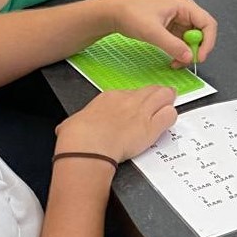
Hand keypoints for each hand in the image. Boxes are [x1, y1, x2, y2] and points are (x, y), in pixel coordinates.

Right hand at [56, 85, 177, 162]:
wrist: (88, 146)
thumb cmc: (78, 137)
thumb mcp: (72, 123)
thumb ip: (75, 124)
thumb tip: (66, 129)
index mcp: (109, 97)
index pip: (131, 93)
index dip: (136, 99)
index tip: (136, 106)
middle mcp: (128, 100)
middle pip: (150, 90)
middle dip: (157, 95)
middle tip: (161, 100)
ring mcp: (141, 112)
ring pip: (164, 96)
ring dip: (168, 101)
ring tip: (169, 105)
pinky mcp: (151, 127)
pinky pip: (169, 115)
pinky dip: (170, 117)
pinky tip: (167, 122)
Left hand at [108, 0, 217, 67]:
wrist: (115, 14)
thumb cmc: (131, 14)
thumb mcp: (153, 31)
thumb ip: (172, 45)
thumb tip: (188, 57)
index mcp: (185, 6)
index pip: (208, 24)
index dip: (208, 42)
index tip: (199, 57)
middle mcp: (184, 12)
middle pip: (202, 33)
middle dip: (196, 49)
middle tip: (187, 62)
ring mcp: (178, 21)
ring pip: (192, 41)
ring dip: (187, 54)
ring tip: (176, 63)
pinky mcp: (171, 30)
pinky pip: (182, 43)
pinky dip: (179, 53)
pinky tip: (172, 59)